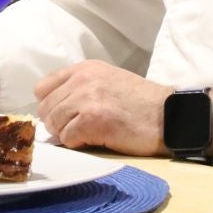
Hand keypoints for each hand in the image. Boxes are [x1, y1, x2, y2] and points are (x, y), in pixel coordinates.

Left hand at [35, 61, 172, 154]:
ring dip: (68, 134)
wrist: (170, 115)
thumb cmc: (141, 103)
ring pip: (53, 124)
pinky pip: (67, 138)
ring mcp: (86, 99)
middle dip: (58, 123)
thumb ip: (80, 88)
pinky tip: (96, 139)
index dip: (51, 105)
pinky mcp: (93, 120)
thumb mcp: (108, 81)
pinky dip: (78, 143)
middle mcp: (82, 79)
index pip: (43, 88)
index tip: (64, 115)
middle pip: (45, 108)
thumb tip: (53, 111)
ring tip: (90, 134)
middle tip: (79, 129)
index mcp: (84, 68)